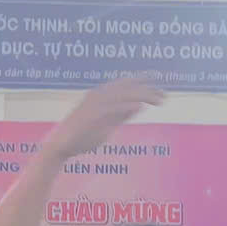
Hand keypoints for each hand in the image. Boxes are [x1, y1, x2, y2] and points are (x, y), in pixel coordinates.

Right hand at [43, 78, 164, 162]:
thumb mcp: (106, 124)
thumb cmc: (82, 136)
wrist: (60, 145)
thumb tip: (140, 106)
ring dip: (143, 96)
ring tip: (159, 100)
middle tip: (165, 96)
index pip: (125, 84)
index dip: (142, 80)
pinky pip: (112, 108)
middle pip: (127, 87)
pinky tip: (141, 106)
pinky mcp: (92, 115)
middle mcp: (98, 96)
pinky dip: (126, 106)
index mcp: (100, 95)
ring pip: (123, 95)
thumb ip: (121, 115)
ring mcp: (94, 105)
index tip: (159, 81)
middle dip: (148, 89)